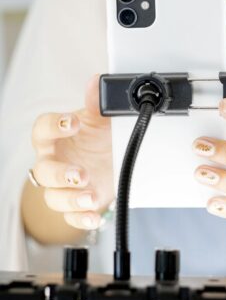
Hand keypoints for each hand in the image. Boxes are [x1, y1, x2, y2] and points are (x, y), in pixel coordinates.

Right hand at [30, 74, 113, 229]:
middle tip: (79, 173)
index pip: (42, 130)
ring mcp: (63, 185)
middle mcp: (55, 162)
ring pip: (53, 197)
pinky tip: (94, 215)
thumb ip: (96, 104)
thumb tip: (97, 81)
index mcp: (56, 138)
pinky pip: (70, 217)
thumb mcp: (100, 120)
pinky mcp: (76, 204)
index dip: (54, 126)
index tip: (74, 122)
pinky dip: (81, 218)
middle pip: (43, 171)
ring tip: (90, 196)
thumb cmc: (97, 138)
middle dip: (60, 174)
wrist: (110, 160)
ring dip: (70, 199)